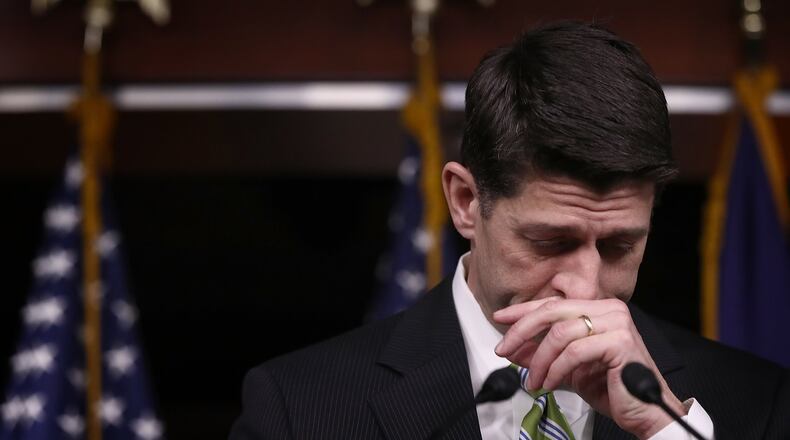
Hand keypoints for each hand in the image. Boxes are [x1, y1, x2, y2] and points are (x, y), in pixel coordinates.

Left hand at [493, 297, 685, 438]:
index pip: (553, 304)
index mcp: (598, 309)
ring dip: (539, 360)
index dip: (523, 311)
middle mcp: (609, 309)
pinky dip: (556, 370)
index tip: (500, 319)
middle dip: (521, 331)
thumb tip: (511, 348)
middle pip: (552, 311)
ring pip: (560, 334)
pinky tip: (550, 384)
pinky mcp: (620, 341)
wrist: (646, 412)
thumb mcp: (567, 369)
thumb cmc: (611, 388)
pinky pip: (574, 352)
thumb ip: (541, 355)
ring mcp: (617, 323)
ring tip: (533, 381)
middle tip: (504, 349)